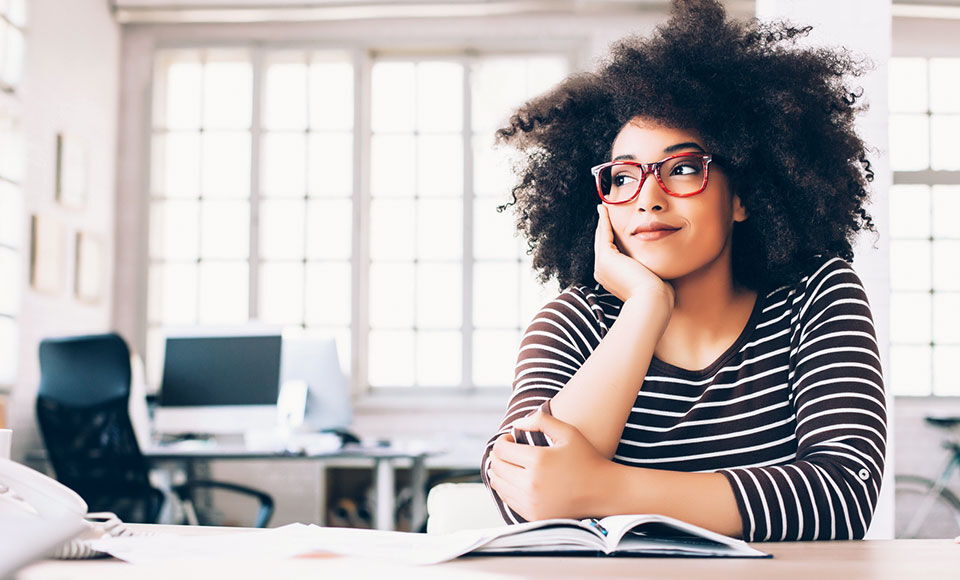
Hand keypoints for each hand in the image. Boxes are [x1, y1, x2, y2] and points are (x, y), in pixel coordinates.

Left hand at [487, 408, 610, 520]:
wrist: (603, 491)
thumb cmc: (586, 458)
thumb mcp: (568, 432)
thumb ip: (541, 421)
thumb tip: (516, 423)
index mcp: (538, 460)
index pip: (501, 449)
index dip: (502, 441)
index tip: (510, 439)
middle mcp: (531, 484)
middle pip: (496, 466)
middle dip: (498, 455)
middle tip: (508, 450)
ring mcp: (531, 502)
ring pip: (498, 484)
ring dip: (499, 471)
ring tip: (510, 463)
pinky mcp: (533, 515)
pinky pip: (508, 499)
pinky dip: (506, 488)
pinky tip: (516, 479)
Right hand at [594, 204, 674, 307]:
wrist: (652, 301)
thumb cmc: (657, 294)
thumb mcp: (650, 279)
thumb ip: (649, 270)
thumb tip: (657, 266)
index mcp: (612, 279)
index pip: (610, 253)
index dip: (610, 238)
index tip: (613, 225)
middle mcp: (602, 273)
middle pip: (603, 244)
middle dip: (603, 227)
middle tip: (603, 211)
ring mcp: (602, 266)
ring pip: (601, 238)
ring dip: (602, 221)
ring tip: (604, 207)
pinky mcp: (606, 259)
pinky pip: (604, 234)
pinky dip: (604, 221)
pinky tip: (604, 209)